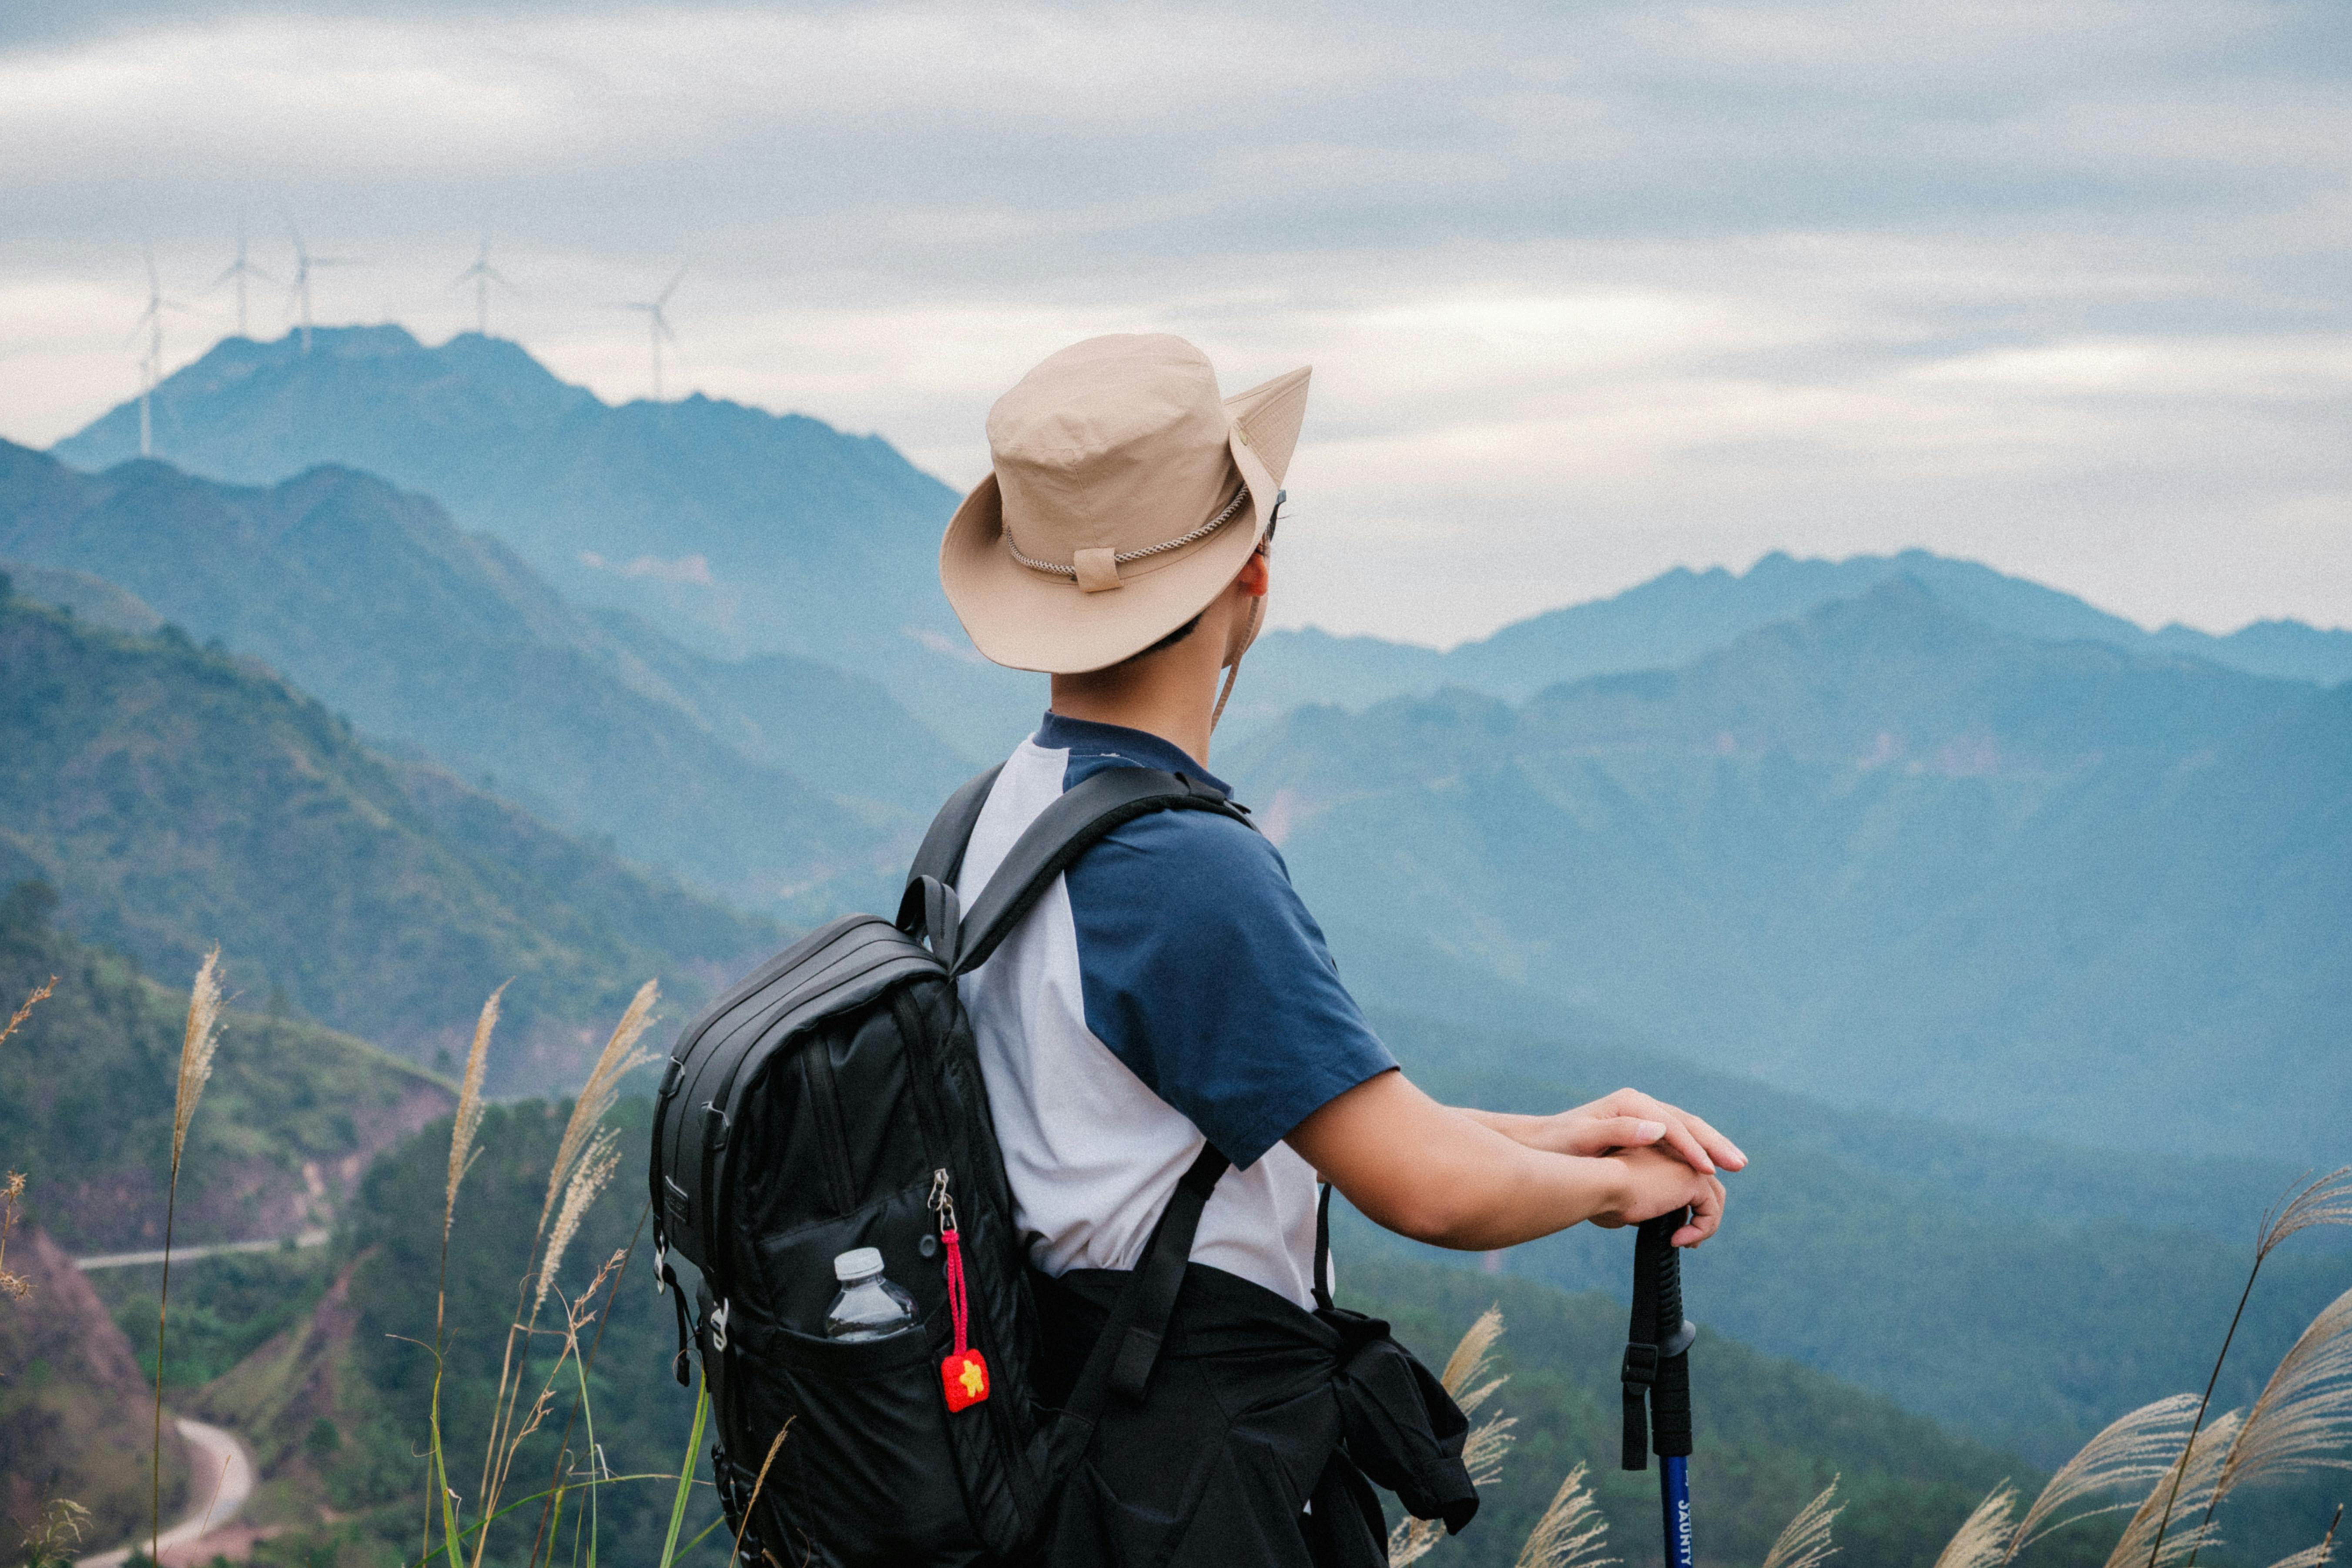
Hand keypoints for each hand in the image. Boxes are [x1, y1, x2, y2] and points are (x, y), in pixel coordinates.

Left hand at [1546, 1087, 1745, 1175]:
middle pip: (1687, 1121)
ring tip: (1735, 1163)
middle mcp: (1641, 1105)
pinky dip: (1698, 1149)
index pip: (1672, 1126)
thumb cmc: (1557, 1145)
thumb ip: (1618, 1132)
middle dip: (1714, 1143)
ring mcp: (1644, 1115)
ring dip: (1712, 1145)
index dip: (1693, 1148)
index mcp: (1631, 1103)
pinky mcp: (1644, 1128)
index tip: (1709, 1171)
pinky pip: (1679, 1137)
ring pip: (1688, 1127)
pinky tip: (1710, 1165)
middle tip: (1739, 1164)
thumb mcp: (1581, 1139)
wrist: (1540, 1143)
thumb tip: (1658, 1129)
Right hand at [1591, 1143, 1726, 1246]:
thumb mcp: (1624, 1194)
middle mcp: (1679, 1152)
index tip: (1677, 1230)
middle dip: (1703, 1217)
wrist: (1599, 1183)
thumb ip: (1644, 1201)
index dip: (1688, 1207)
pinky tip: (1677, 1240)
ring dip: (1703, 1227)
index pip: (1687, 1179)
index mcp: (1662, 1150)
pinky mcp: (1694, 1179)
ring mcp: (1689, 1163)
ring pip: (1714, 1201)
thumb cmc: (1599, 1189)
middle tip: (1688, 1239)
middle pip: (1708, 1188)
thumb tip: (1651, 1222)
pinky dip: (1699, 1231)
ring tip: (1683, 1241)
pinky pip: (1710, 1212)